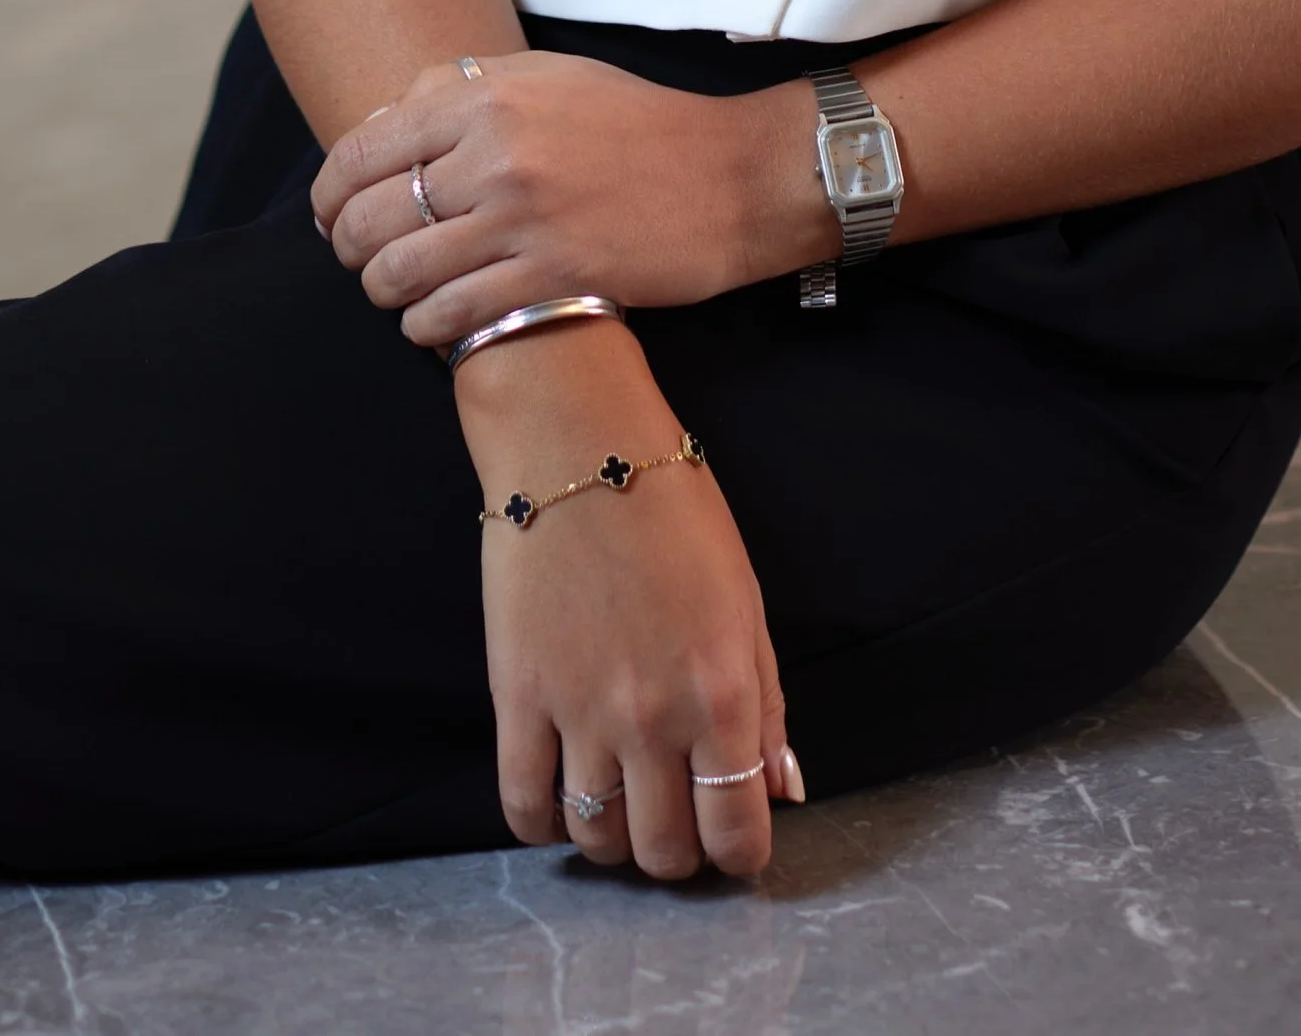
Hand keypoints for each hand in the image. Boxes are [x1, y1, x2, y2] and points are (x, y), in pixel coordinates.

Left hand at [309, 50, 819, 350]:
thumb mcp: (546, 77)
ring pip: (399, 277)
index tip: (332, 216)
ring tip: (402, 294)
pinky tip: (438, 323)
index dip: (329, 194)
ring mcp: (521, 222)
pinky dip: (427, 329)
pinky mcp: (552, 280)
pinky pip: (450, 319)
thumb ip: (460, 89)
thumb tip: (382, 122)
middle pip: (368, 219)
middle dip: (351, 250)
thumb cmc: (635, 123)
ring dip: (386, 294)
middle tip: (365, 261)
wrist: (729, 177)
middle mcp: (493, 157)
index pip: (360, 152)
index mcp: (484, 99)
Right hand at [465, 333, 799, 877]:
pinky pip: (523, 805)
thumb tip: (782, 789)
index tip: (734, 839)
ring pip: (599, 841)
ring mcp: (580, 713)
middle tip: (678, 814)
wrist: (578, 446)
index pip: (738, 831)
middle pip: (666, 852)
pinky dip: (544, 824)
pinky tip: (561, 798)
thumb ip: (767, 704)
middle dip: (680, 852)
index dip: (742, 854)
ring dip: (616, 839)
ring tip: (621, 800)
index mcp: (724, 693)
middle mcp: (655, 718)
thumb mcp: (745, 600)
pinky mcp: (517, 699)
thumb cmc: (674, 511)